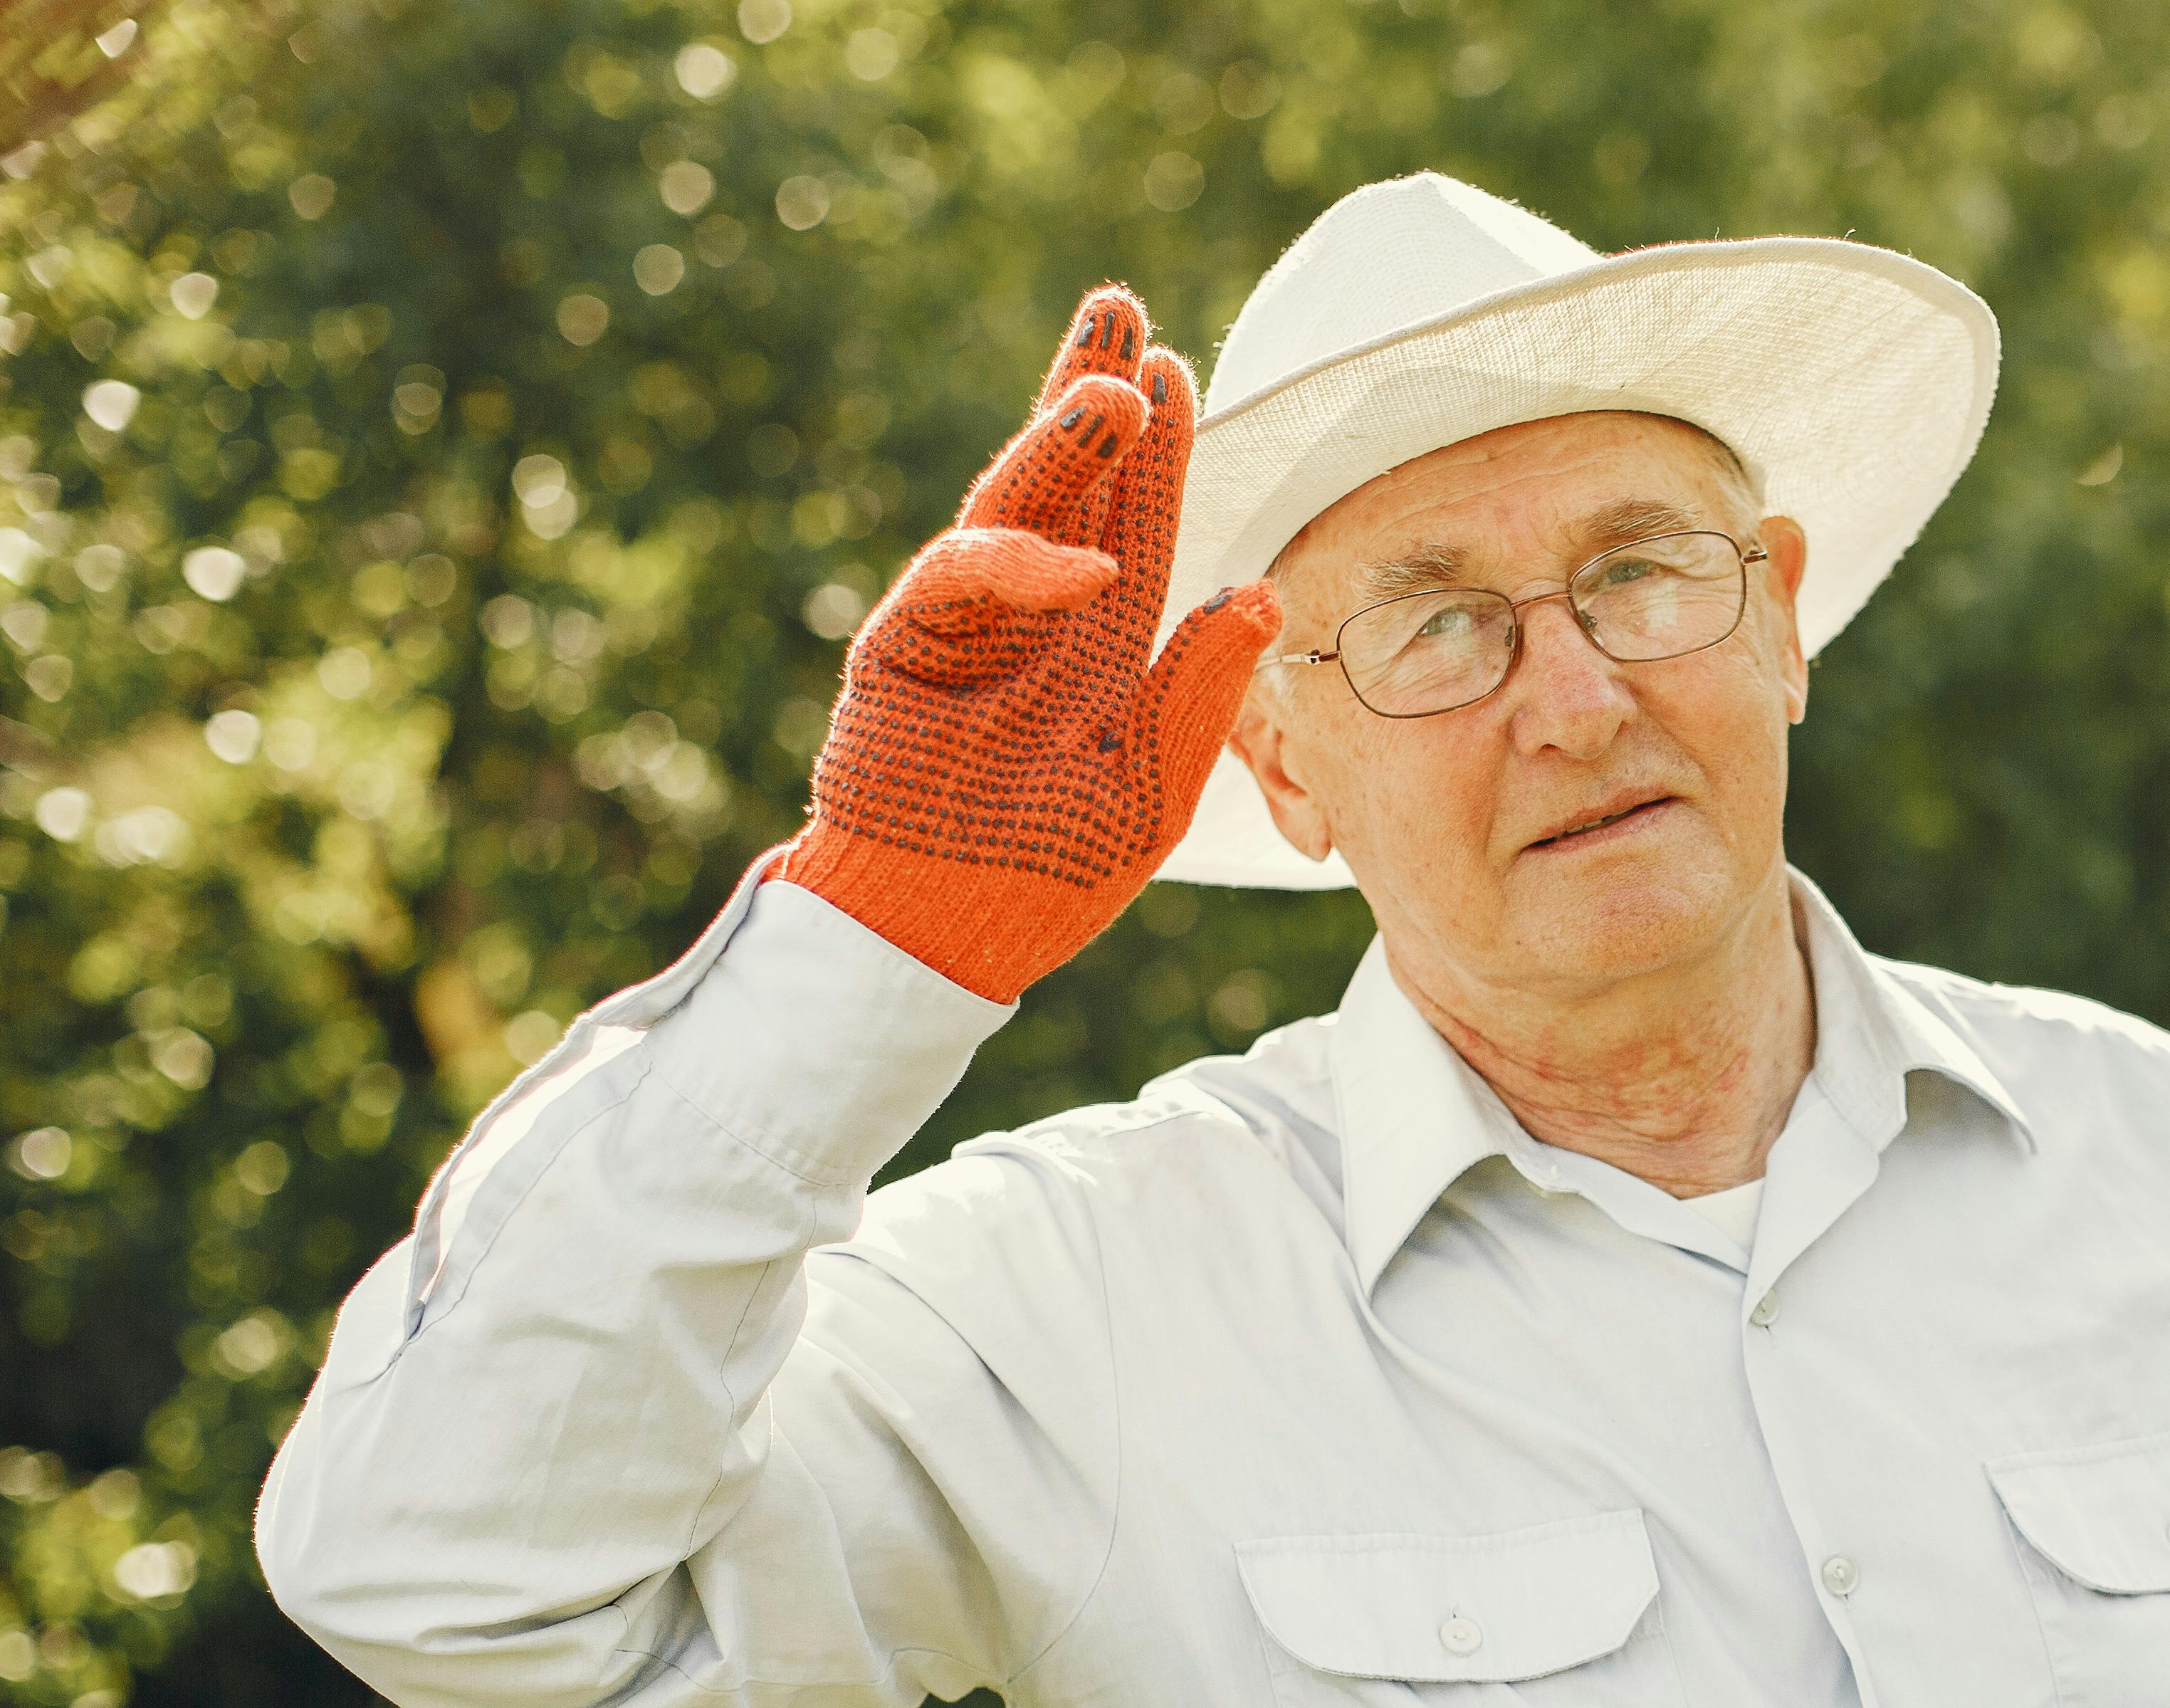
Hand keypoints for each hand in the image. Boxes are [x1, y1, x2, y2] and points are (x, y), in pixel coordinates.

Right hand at [778, 286, 1282, 999]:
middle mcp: (1034, 617)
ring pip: (1014, 507)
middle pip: (1069, 485)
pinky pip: (962, 581)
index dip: (1155, 451)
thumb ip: (1201, 695)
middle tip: (1120, 310)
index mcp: (1098, 644)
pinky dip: (1019, 564)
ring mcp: (966, 626)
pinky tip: (1085, 562)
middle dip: (1091, 395)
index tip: (1179, 371)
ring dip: (1060, 444)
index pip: (1137, 525)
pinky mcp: (904, 648)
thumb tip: (1264, 594)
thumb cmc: (1049, 875)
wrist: (947, 934)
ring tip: (1114, 389)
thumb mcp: (1153, 791)